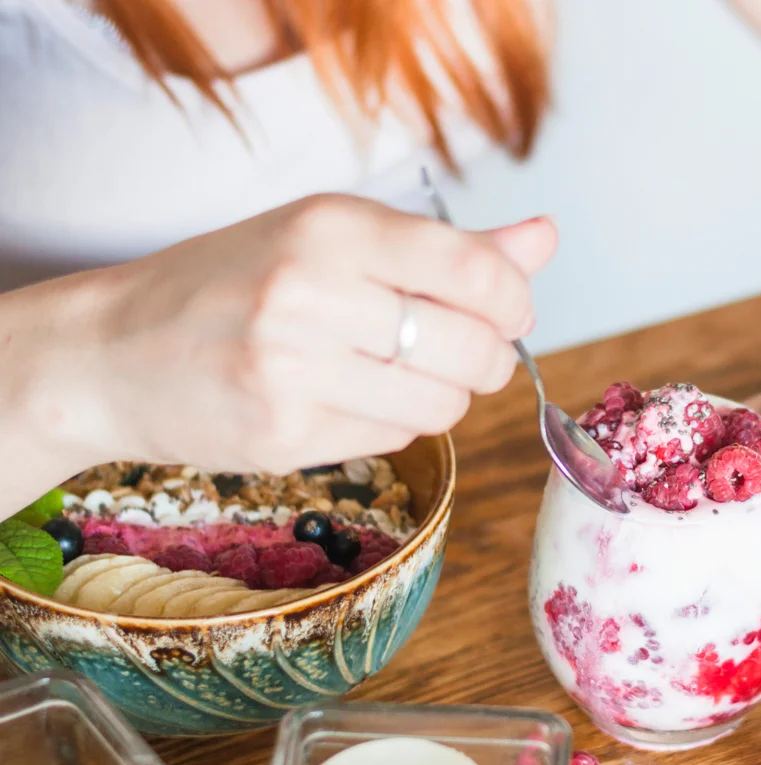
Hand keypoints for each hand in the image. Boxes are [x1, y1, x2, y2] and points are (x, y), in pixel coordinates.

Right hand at [60, 194, 555, 472]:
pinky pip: (397, 438)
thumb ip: (447, 248)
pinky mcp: (286, 435)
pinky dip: (395, 424)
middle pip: (474, 349)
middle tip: (462, 351)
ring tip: (396, 373)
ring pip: (443, 403)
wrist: (111, 352)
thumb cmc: (233, 284)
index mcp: (331, 226)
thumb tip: (545, 239)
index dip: (514, 302)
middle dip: (489, 358)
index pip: (476, 273)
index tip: (508, 311)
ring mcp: (294, 369)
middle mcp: (312, 292)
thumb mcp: (332, 238)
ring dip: (444, 396)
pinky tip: (350, 400)